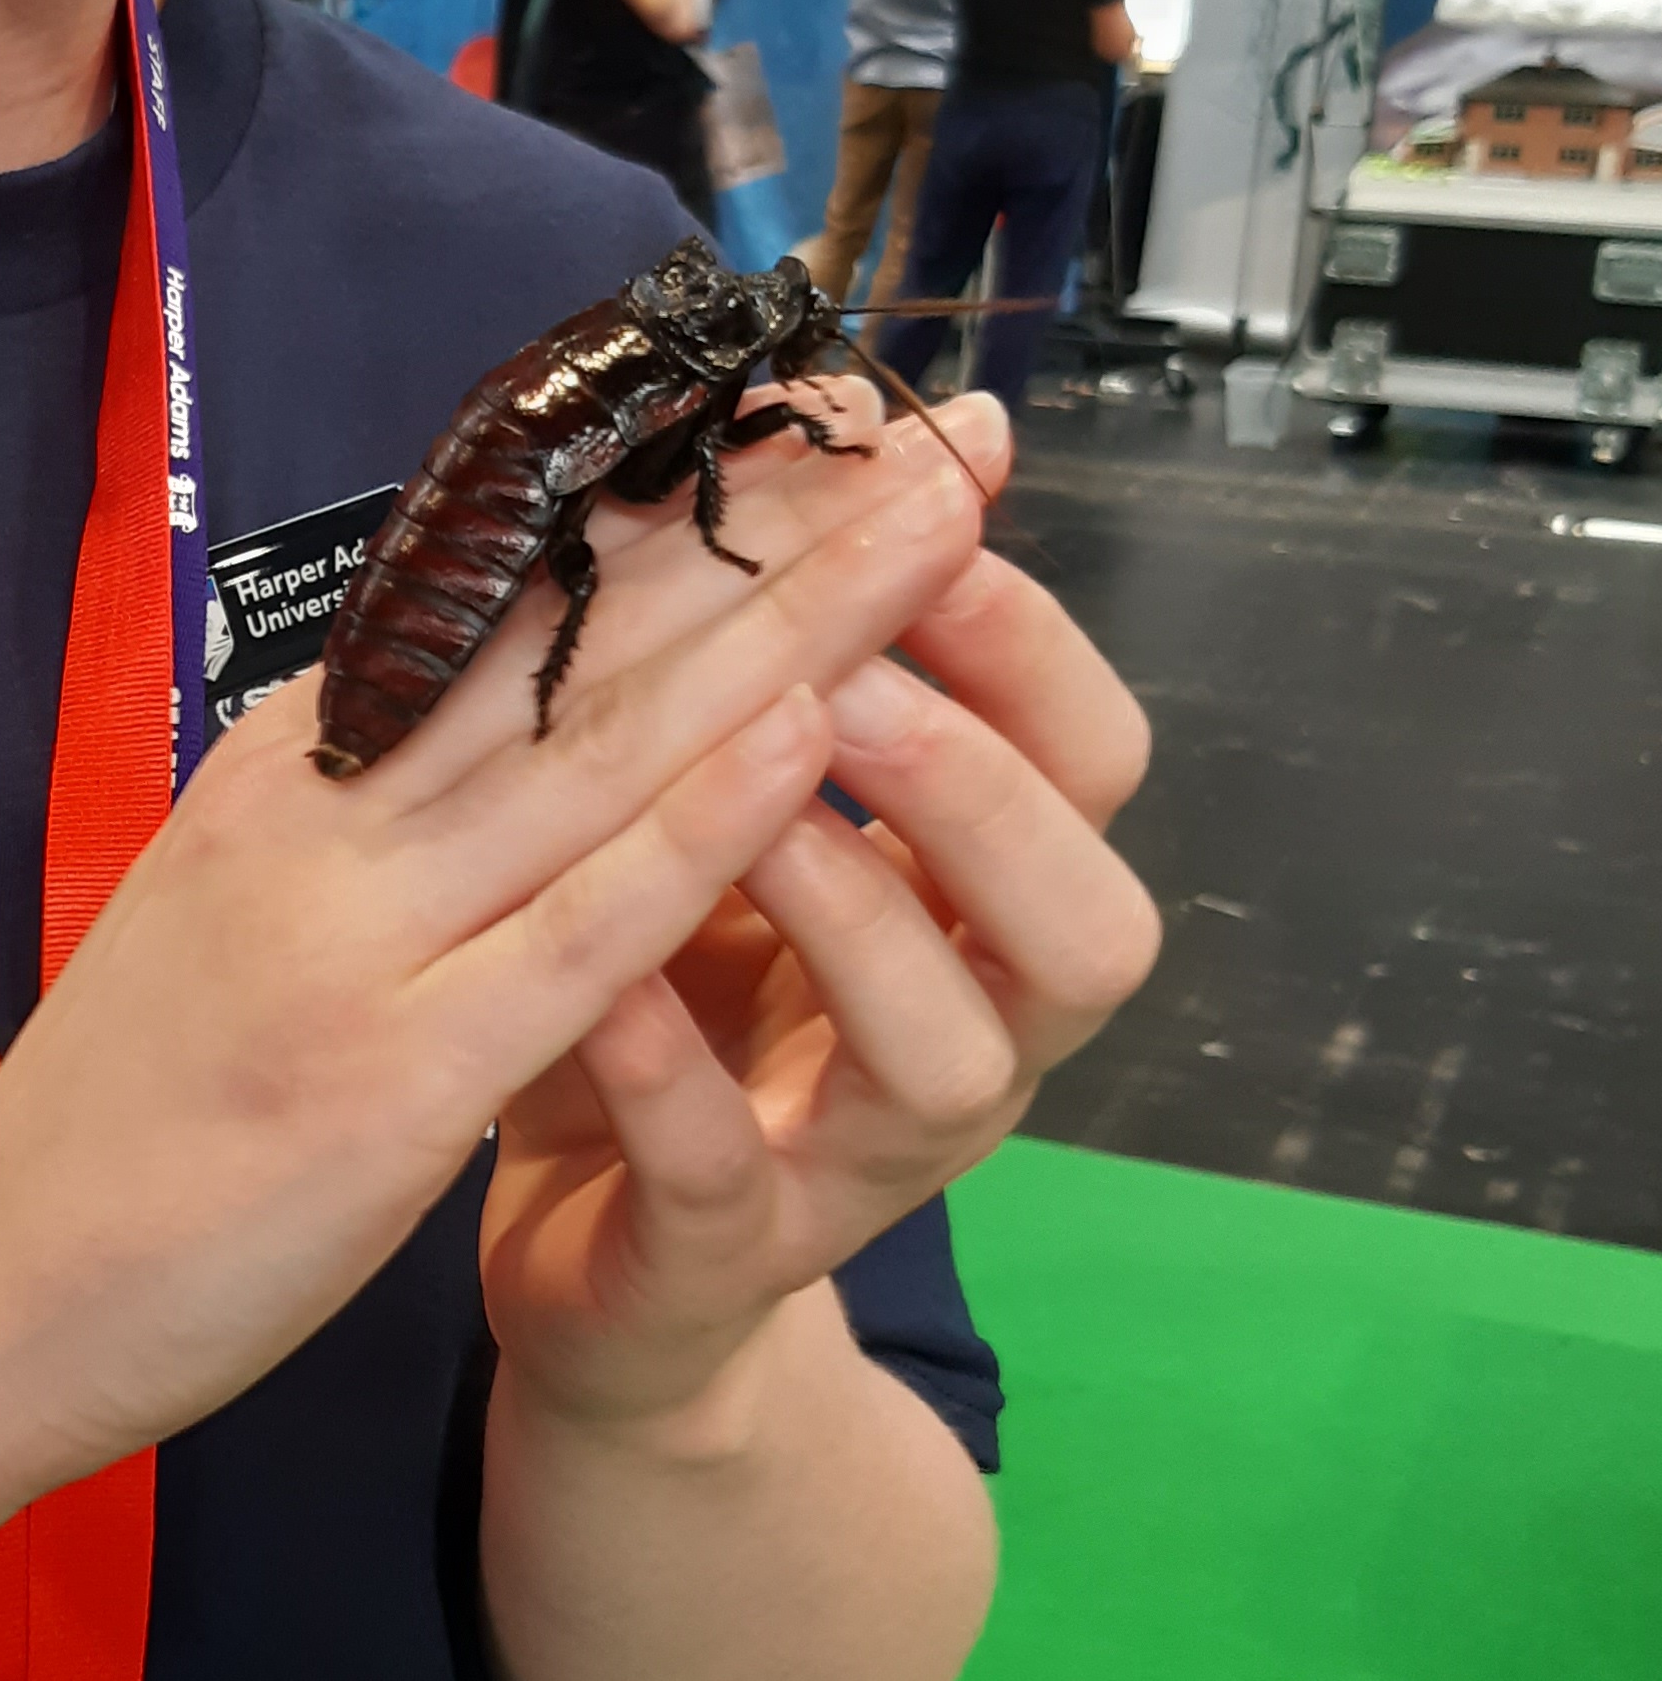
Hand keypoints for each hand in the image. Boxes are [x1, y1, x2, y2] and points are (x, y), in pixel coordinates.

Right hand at [0, 400, 997, 1487]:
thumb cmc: (118, 1113)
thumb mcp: (224, 903)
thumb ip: (348, 804)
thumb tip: (472, 696)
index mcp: (289, 767)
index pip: (504, 592)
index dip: (670, 496)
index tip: (807, 411)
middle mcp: (322, 813)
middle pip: (585, 633)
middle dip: (774, 523)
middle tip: (927, 425)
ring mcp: (354, 936)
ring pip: (608, 744)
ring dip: (791, 624)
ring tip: (931, 524)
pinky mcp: (389, 1076)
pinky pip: (577, 930)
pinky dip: (700, 823)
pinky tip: (810, 733)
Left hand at [475, 391, 1157, 1438]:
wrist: (584, 1249)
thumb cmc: (669, 986)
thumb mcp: (731, 805)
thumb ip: (799, 655)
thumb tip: (866, 423)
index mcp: (974, 906)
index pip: (1095, 765)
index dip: (1031, 646)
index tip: (933, 518)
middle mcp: (965, 1034)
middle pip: (1084, 924)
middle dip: (979, 786)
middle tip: (853, 674)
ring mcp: (857, 1161)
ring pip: (948, 1060)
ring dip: (855, 916)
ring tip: (750, 810)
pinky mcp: (727, 1257)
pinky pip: (730, 1174)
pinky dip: (671, 1076)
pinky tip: (603, 986)